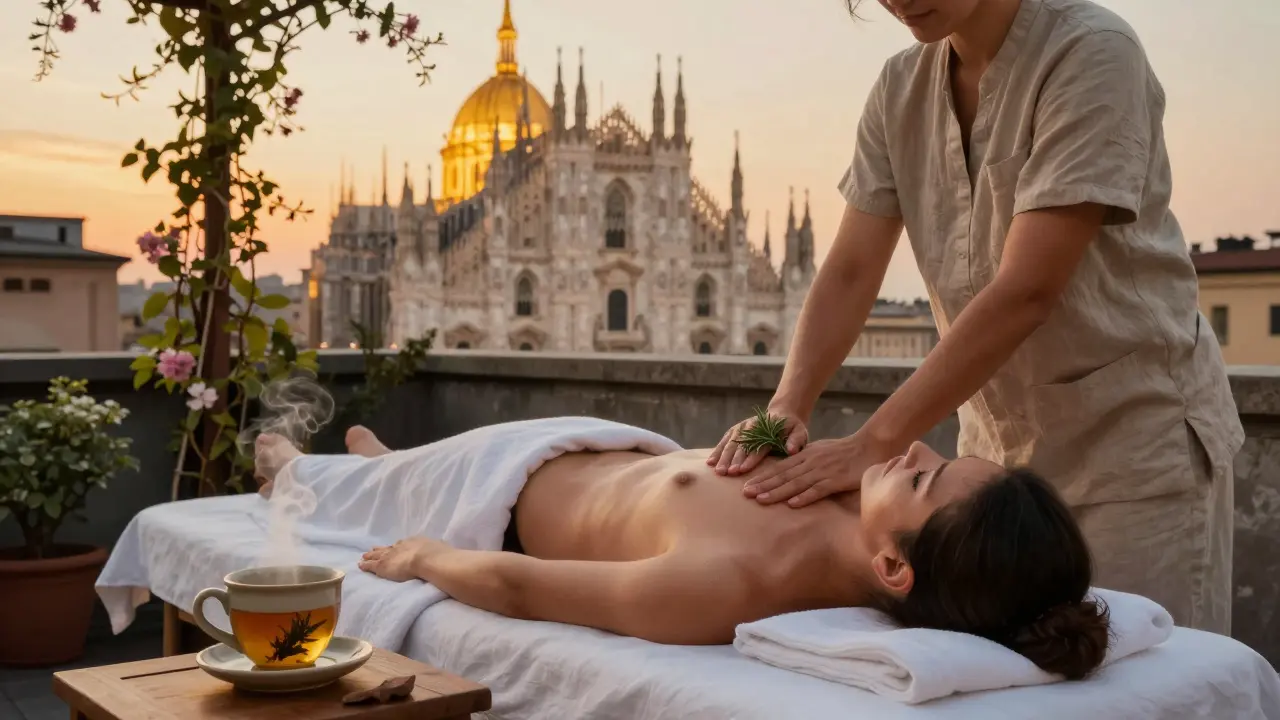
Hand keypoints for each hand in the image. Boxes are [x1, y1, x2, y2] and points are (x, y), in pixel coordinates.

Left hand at [358, 537, 447, 582]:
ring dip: (370, 556)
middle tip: (373, 550)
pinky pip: (371, 566)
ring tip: (364, 556)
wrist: (426, 558)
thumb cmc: (437, 554)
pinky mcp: (382, 566)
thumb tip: (443, 550)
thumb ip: (437, 550)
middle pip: (387, 548)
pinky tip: (360, 565)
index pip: (401, 545)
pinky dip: (365, 565)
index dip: (396, 547)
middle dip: (380, 549)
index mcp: (413, 542)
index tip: (393, 548)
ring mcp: (389, 555)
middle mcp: (399, 546)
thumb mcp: (439, 548)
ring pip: (377, 555)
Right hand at [708, 408, 809, 475]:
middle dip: (734, 459)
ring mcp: (742, 427)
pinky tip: (710, 463)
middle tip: (728, 473)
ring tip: (718, 471)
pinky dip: (717, 451)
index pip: (759, 445)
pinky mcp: (736, 429)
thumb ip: (796, 440)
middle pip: (742, 444)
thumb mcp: (800, 432)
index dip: (750, 458)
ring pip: (731, 442)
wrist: (782, 414)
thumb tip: (791, 450)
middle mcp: (753, 426)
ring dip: (724, 457)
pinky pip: (725, 440)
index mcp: (769, 429)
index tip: (742, 469)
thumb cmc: (792, 429)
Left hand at [743, 434, 881, 507]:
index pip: (779, 468)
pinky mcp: (836, 480)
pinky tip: (792, 504)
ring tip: (761, 499)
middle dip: (763, 484)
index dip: (762, 477)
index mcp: (805, 455)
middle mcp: (811, 462)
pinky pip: (818, 490)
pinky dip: (805, 497)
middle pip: (783, 475)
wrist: (869, 446)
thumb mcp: (819, 451)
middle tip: (745, 494)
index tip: (746, 485)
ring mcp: (823, 471)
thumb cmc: (843, 451)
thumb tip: (786, 471)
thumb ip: (803, 460)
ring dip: (777, 492)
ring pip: (796, 483)